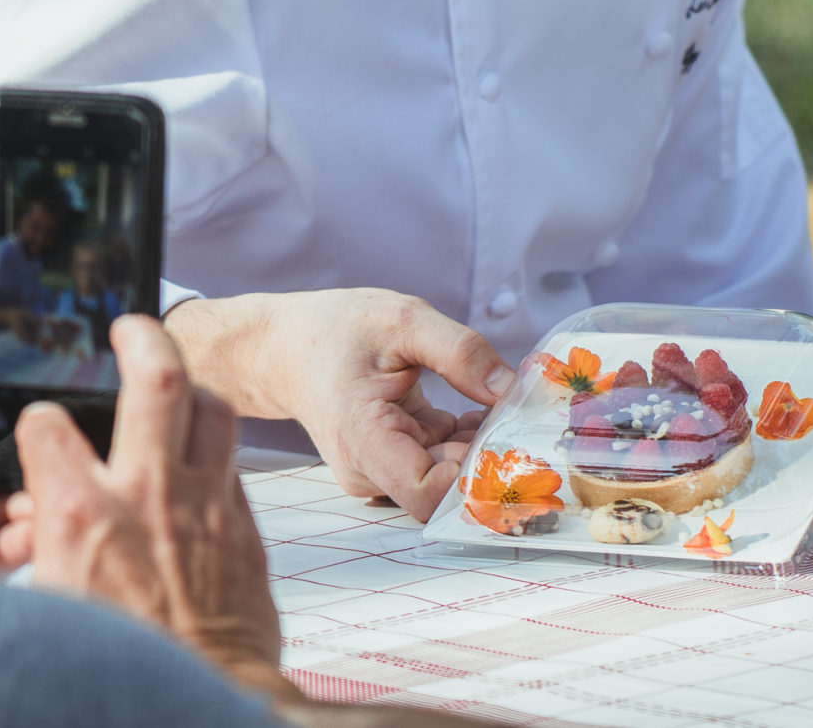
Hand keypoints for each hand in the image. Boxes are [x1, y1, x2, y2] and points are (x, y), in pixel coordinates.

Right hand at [6, 316, 281, 687]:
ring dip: (194, 387)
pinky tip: (201, 458)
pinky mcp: (245, 526)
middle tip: (131, 326)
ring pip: (214, 407)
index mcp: (80, 516)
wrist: (202, 699)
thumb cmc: (116, 667)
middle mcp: (147, 495)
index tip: (39, 425)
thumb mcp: (32, 620)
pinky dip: (216, 449)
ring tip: (177, 383)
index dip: (38, 420)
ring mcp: (204, 504)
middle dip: (144, 337)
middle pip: (158, 379)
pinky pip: (235, 461)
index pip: (49, 426)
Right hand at [163, 288, 512, 520]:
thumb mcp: (404, 320)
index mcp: (365, 439)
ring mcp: (380, 472)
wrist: (286, 346)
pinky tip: (479, 406)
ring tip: (501, 402)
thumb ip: (461, 352)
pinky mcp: (392, 463)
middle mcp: (370, 471)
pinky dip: (466, 438)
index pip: (428, 493)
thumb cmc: (336, 330)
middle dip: (490, 454)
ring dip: (482, 444)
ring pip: (447, 474)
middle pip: (445, 484)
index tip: (509, 439)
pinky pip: (441, 460)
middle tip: (526, 415)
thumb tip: (512, 390)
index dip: (474, 476)